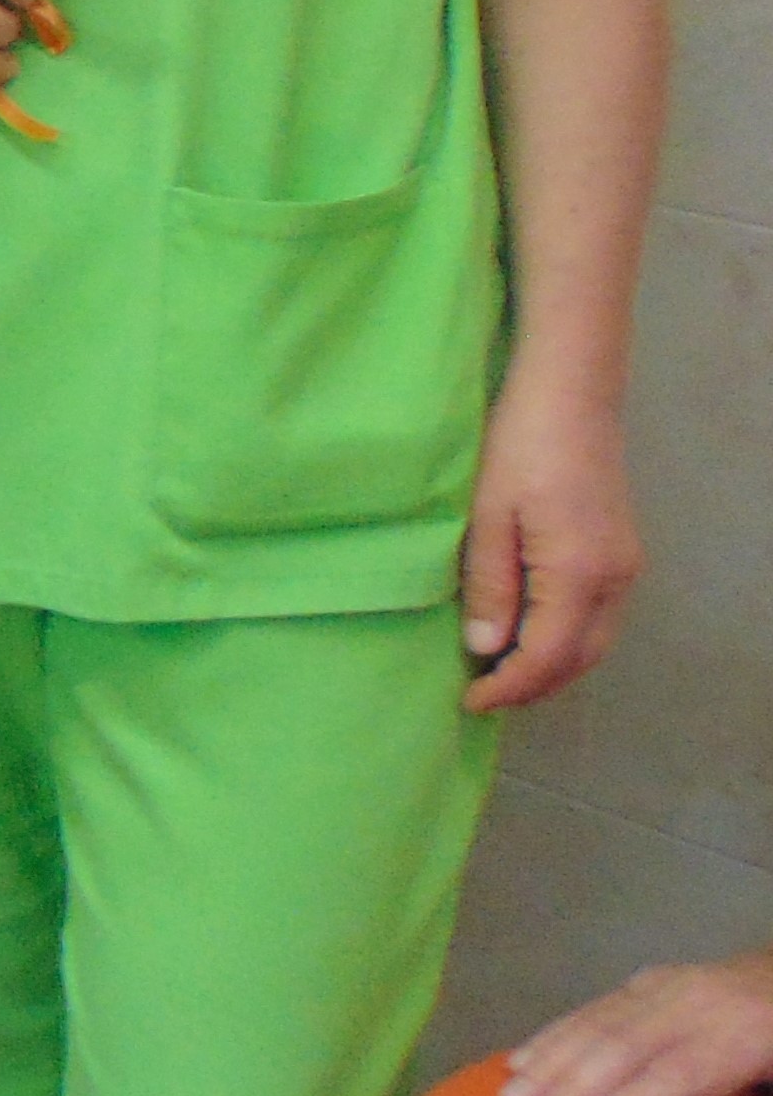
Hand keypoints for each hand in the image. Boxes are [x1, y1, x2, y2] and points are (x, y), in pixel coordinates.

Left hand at [460, 372, 641, 710]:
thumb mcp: (488, 516)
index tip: (469, 701)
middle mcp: (615, 579)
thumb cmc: (518, 446)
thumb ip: (490, 586)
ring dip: (552, 666)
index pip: (548, 656)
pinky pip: (598, 617)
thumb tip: (485, 649)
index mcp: (580, 574)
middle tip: (482, 695)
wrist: (569, 394)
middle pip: (580, 659)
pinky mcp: (622, 552)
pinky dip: (567, 639)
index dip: (509, 687)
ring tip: (500, 674)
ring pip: (594, 641)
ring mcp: (625, 566)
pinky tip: (530, 635)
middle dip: (533, 686)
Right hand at [499, 950, 772, 1095]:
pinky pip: (595, 1006)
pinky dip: (553, 1034)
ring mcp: (670, 986)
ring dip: (551, 1061)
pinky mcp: (650, 981)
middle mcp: (700, 1005)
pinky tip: (522, 1060)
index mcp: (744, 1036)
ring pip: (603, 1022)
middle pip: (628, 1045)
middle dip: (576, 1086)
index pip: (681, 1072)